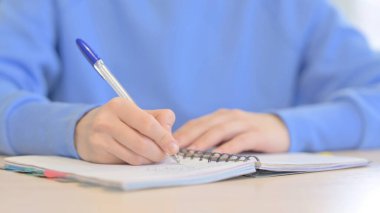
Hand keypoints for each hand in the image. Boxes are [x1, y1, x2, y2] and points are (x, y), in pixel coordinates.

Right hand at [74, 97, 178, 164]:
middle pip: (142, 143)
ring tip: (153, 156)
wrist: (86, 129)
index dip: (163, 137)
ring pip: (135, 156)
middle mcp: (107, 120)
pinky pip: (126, 162)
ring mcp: (100, 138)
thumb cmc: (119, 120)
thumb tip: (170, 136)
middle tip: (165, 155)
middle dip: (158, 152)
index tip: (173, 147)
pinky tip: (140, 157)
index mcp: (120, 105)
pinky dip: (139, 162)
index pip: (147, 123)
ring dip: (149, 159)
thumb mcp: (137, 112)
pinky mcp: (98, 153)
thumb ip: (159, 118)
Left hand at [174, 109, 289, 153]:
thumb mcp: (230, 131)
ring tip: (193, 150)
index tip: (168, 142)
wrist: (281, 128)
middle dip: (188, 135)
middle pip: (205, 125)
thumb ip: (213, 135)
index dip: (182, 132)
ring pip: (221, 130)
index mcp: (220, 116)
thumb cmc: (250, 132)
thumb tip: (188, 149)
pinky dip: (230, 146)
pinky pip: (241, 140)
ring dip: (205, 140)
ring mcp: (244, 124)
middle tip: (174, 146)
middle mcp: (229, 116)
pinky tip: (220, 153)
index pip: (197, 123)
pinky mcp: (257, 133)